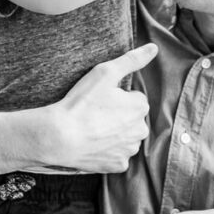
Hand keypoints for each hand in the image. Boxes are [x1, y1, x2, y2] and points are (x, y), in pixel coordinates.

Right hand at [43, 43, 156, 172]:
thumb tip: (154, 48)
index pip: (134, 99)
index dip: (116, 97)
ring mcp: (129, 150)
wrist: (59, 136)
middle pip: (132, 119)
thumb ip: (132, 59)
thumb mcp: (105, 72)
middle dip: (119, 116)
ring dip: (115, 134)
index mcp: (140, 107)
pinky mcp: (118, 165)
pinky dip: (108, 151)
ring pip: (126, 138)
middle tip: (95, 114)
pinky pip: (117, 156)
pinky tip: (94, 144)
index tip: (100, 99)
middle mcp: (140, 130)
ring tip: (93, 129)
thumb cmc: (82, 103)